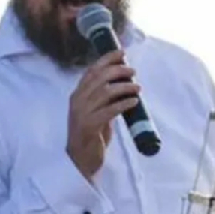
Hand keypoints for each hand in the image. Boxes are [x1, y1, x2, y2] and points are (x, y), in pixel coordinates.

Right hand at [66, 49, 139, 180]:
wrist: (81, 161)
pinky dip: (123, 104)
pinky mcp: (89, 126)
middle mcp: (77, 101)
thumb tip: (125, 87)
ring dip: (124, 87)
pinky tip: (134, 102)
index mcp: (78, 96)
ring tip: (137, 88)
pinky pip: (109, 110)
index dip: (107, 59)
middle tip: (133, 71)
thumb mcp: (98, 114)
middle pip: (99, 77)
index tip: (122, 52)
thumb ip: (106, 101)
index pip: (91, 71)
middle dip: (118, 71)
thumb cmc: (92, 137)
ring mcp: (81, 113)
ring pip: (105, 92)